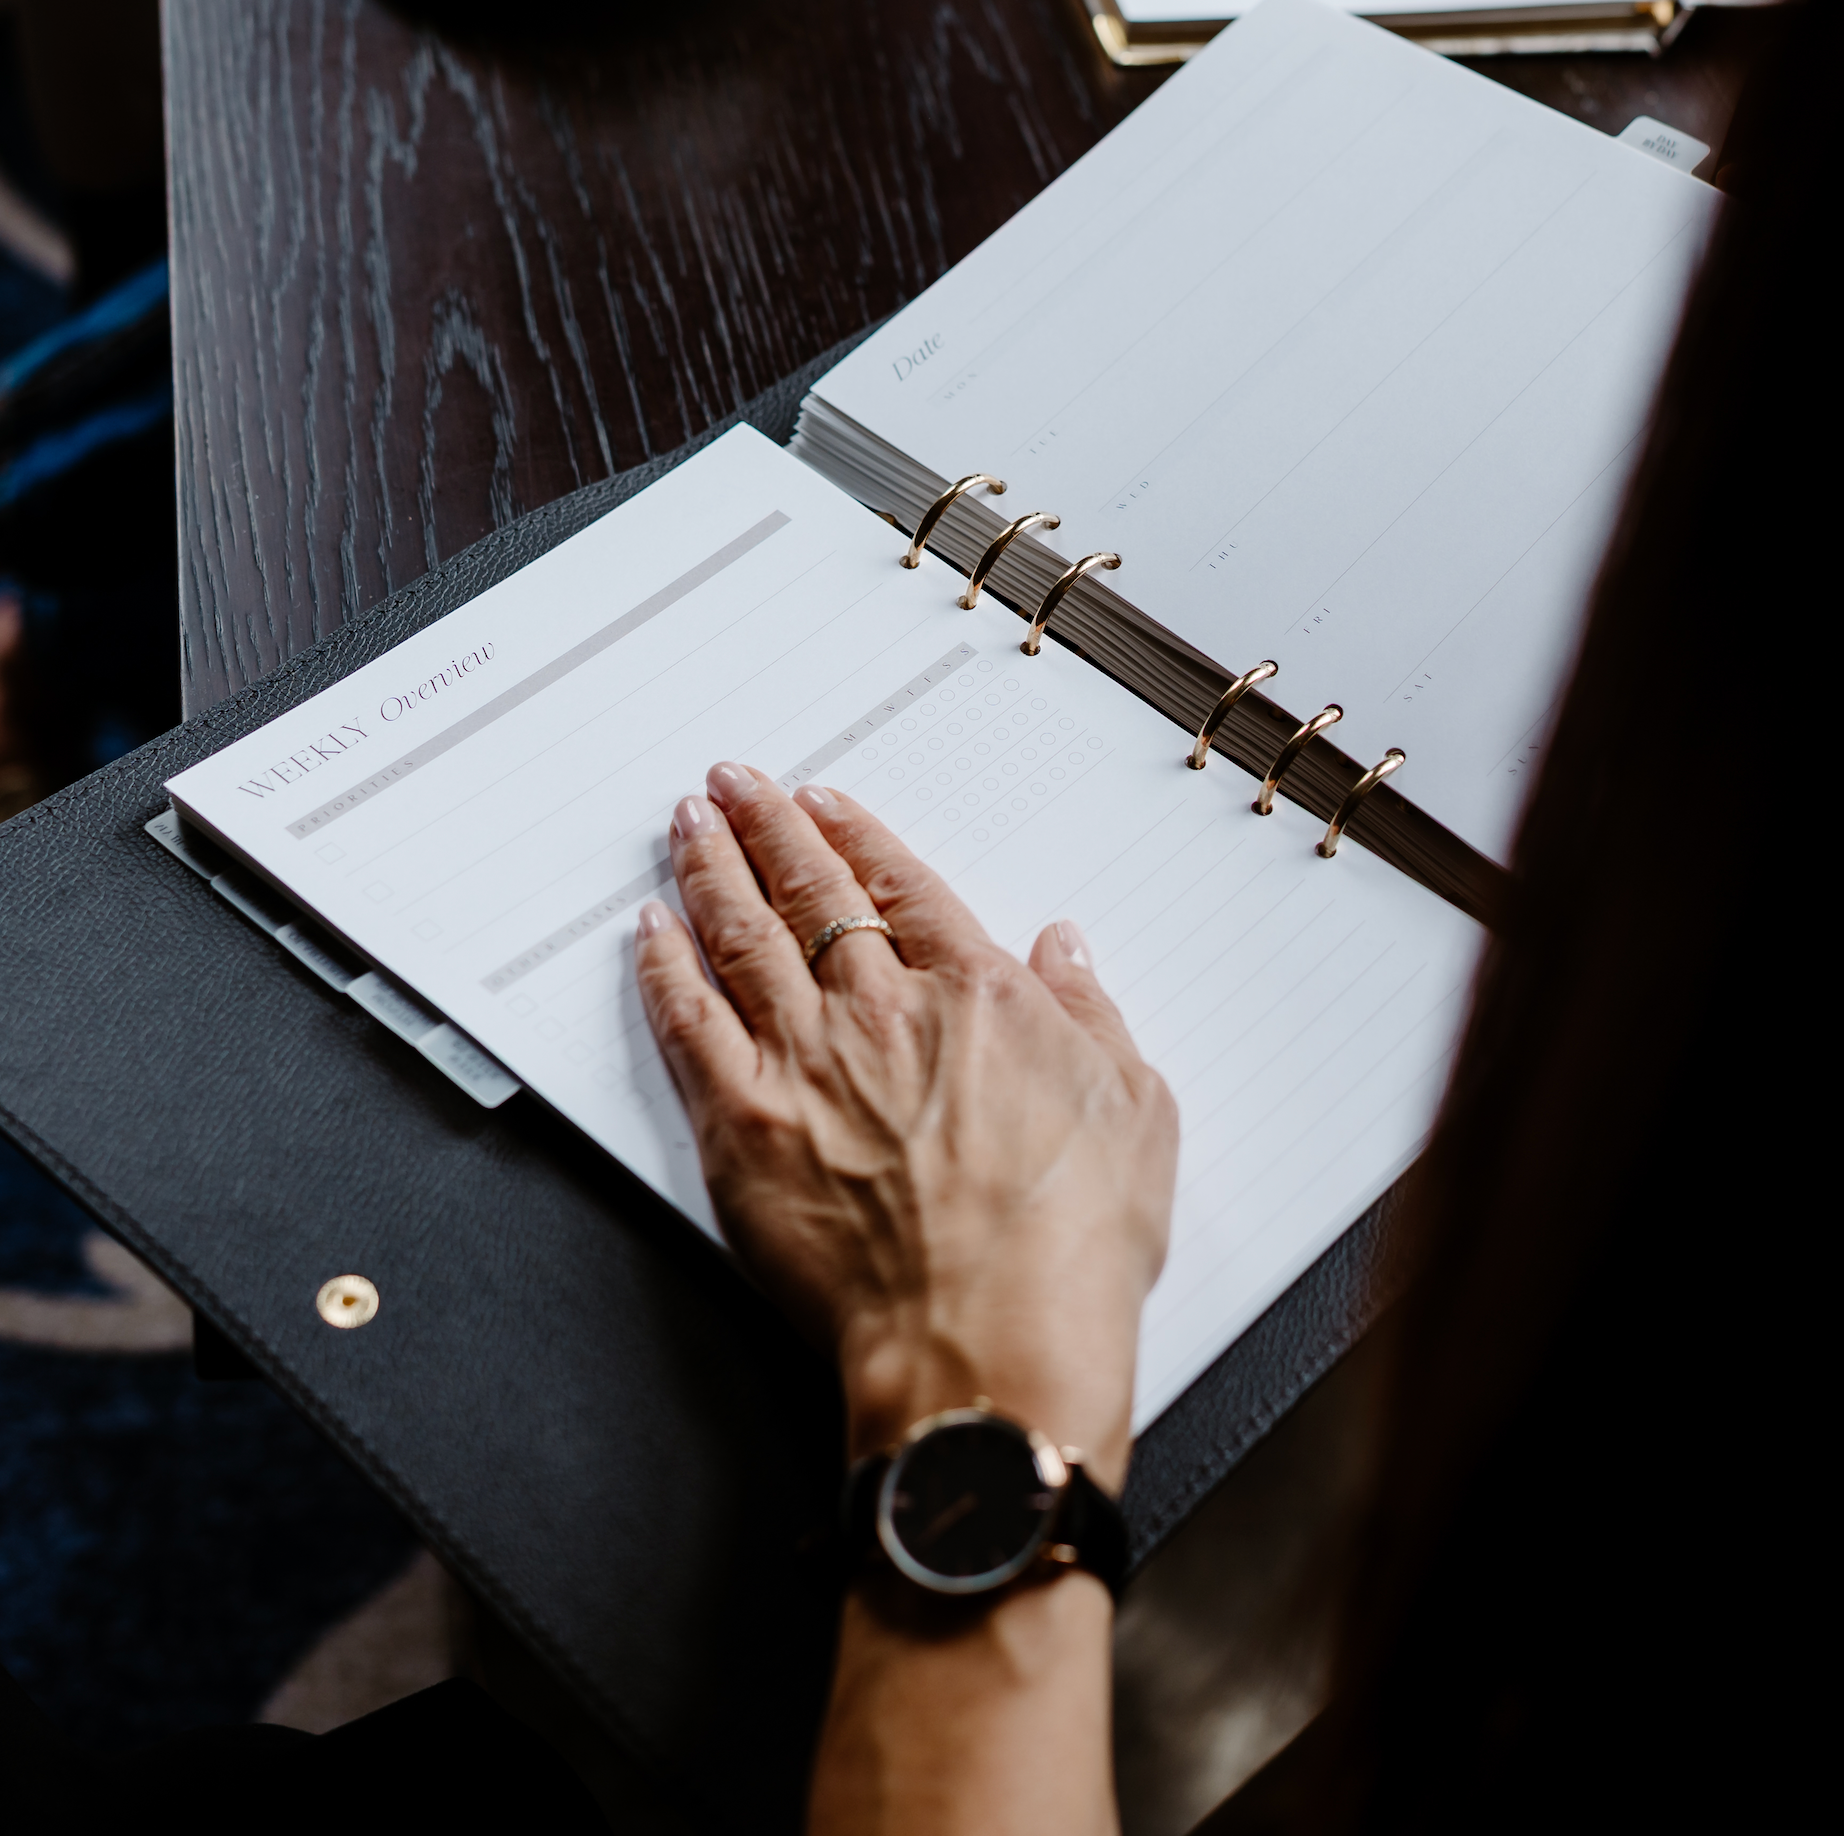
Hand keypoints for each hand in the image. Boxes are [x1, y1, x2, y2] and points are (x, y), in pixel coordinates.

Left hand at [633, 763, 1177, 1488]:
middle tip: (734, 783)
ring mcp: (804, 1064)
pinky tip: (648, 931)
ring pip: (741, 936)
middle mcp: (880, 1011)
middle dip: (767, 825)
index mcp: (978, 995)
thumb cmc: (1071, 1249)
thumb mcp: (1137, 1112)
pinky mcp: (743, 1127)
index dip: (856, 835)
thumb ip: (1093, 1013)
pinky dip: (663, 967)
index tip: (825, 803)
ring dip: (710, 868)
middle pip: (811, 892)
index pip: (902, 887)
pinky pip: (687, 1022)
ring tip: (688, 823)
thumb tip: (1064, 945)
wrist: (992, 1347)